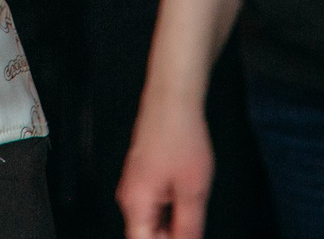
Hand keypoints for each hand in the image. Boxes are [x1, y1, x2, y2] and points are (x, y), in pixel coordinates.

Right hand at [117, 97, 214, 238]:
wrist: (172, 98)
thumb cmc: (179, 135)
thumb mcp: (193, 191)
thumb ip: (189, 228)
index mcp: (136, 205)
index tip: (188, 236)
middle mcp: (129, 197)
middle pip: (147, 235)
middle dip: (172, 236)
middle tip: (194, 223)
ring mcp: (135, 185)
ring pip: (153, 220)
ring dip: (174, 224)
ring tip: (193, 206)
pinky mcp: (143, 175)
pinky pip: (155, 204)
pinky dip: (172, 209)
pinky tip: (189, 197)